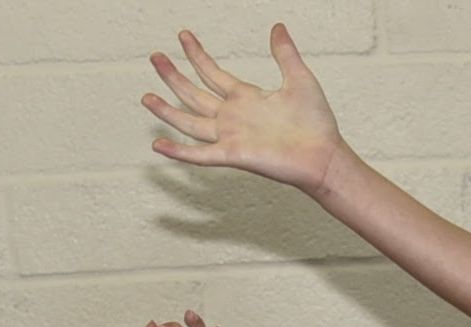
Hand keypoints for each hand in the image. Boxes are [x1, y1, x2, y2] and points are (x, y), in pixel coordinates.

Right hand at [143, 23, 343, 194]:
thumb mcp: (299, 78)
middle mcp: (233, 117)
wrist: (324, 155)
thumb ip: (285, 53)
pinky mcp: (233, 155)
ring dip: (168, 110)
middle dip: (174, 76)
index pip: (213, 73)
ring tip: (146, 97)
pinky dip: (178, 151)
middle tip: (155, 56)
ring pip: (190, 122)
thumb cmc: (316, 123)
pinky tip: (158, 144)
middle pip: (194, 94)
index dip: (197, 54)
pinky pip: (200, 154)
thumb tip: (277, 27)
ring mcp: (231, 137)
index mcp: (246, 98)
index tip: (183, 35)